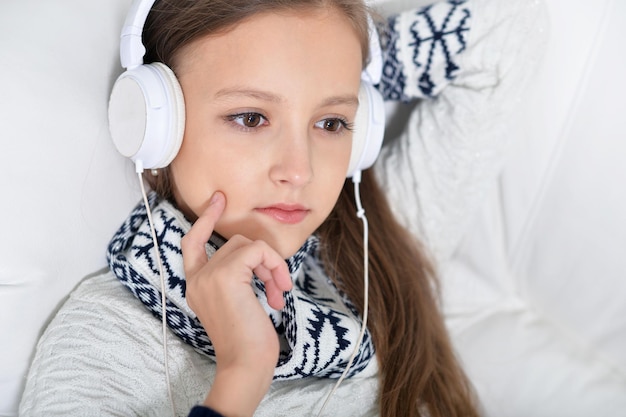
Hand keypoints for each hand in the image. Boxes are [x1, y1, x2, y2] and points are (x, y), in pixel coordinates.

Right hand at [181, 191, 292, 416]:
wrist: (246, 364)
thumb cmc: (247, 341)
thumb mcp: (238, 303)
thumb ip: (237, 278)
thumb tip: (257, 256)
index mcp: (196, 284)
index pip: (192, 242)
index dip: (205, 220)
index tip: (219, 200)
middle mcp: (196, 278)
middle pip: (234, 243)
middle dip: (262, 261)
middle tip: (276, 287)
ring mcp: (208, 276)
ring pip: (247, 245)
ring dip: (271, 266)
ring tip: (278, 292)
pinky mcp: (225, 275)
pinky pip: (257, 250)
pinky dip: (274, 265)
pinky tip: (278, 291)